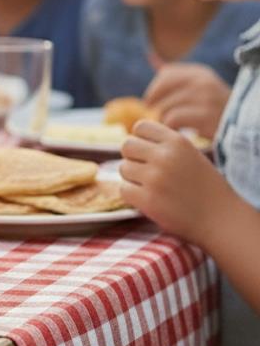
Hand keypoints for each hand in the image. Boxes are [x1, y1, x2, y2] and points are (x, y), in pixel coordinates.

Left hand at [119, 119, 226, 244]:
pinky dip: (132, 195)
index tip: (147, 153)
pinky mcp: (148, 200)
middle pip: (127, 145)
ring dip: (133, 178)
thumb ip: (166, 146)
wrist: (221, 219)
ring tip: (152, 187)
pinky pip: (124, 190)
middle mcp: (165, 156)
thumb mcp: (191, 155)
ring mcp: (155, 177)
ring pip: (123, 168)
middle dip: (133, 158)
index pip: (141, 127)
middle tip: (145, 171)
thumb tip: (133, 140)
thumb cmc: (205, 188)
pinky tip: (149, 200)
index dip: (140, 140)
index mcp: (177, 141)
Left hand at [143, 62, 228, 140]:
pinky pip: (172, 119)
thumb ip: (174, 74)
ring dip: (163, 120)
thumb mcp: (198, 86)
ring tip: (171, 126)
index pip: (165, 74)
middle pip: (161, 90)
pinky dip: (170, 127)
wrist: (239, 128)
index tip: (155, 104)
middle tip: (159, 118)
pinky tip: (177, 132)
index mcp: (199, 72)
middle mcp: (202, 81)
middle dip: (156, 106)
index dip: (155, 91)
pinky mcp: (205, 116)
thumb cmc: (213, 108)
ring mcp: (205, 98)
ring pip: (164, 106)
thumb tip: (151, 56)